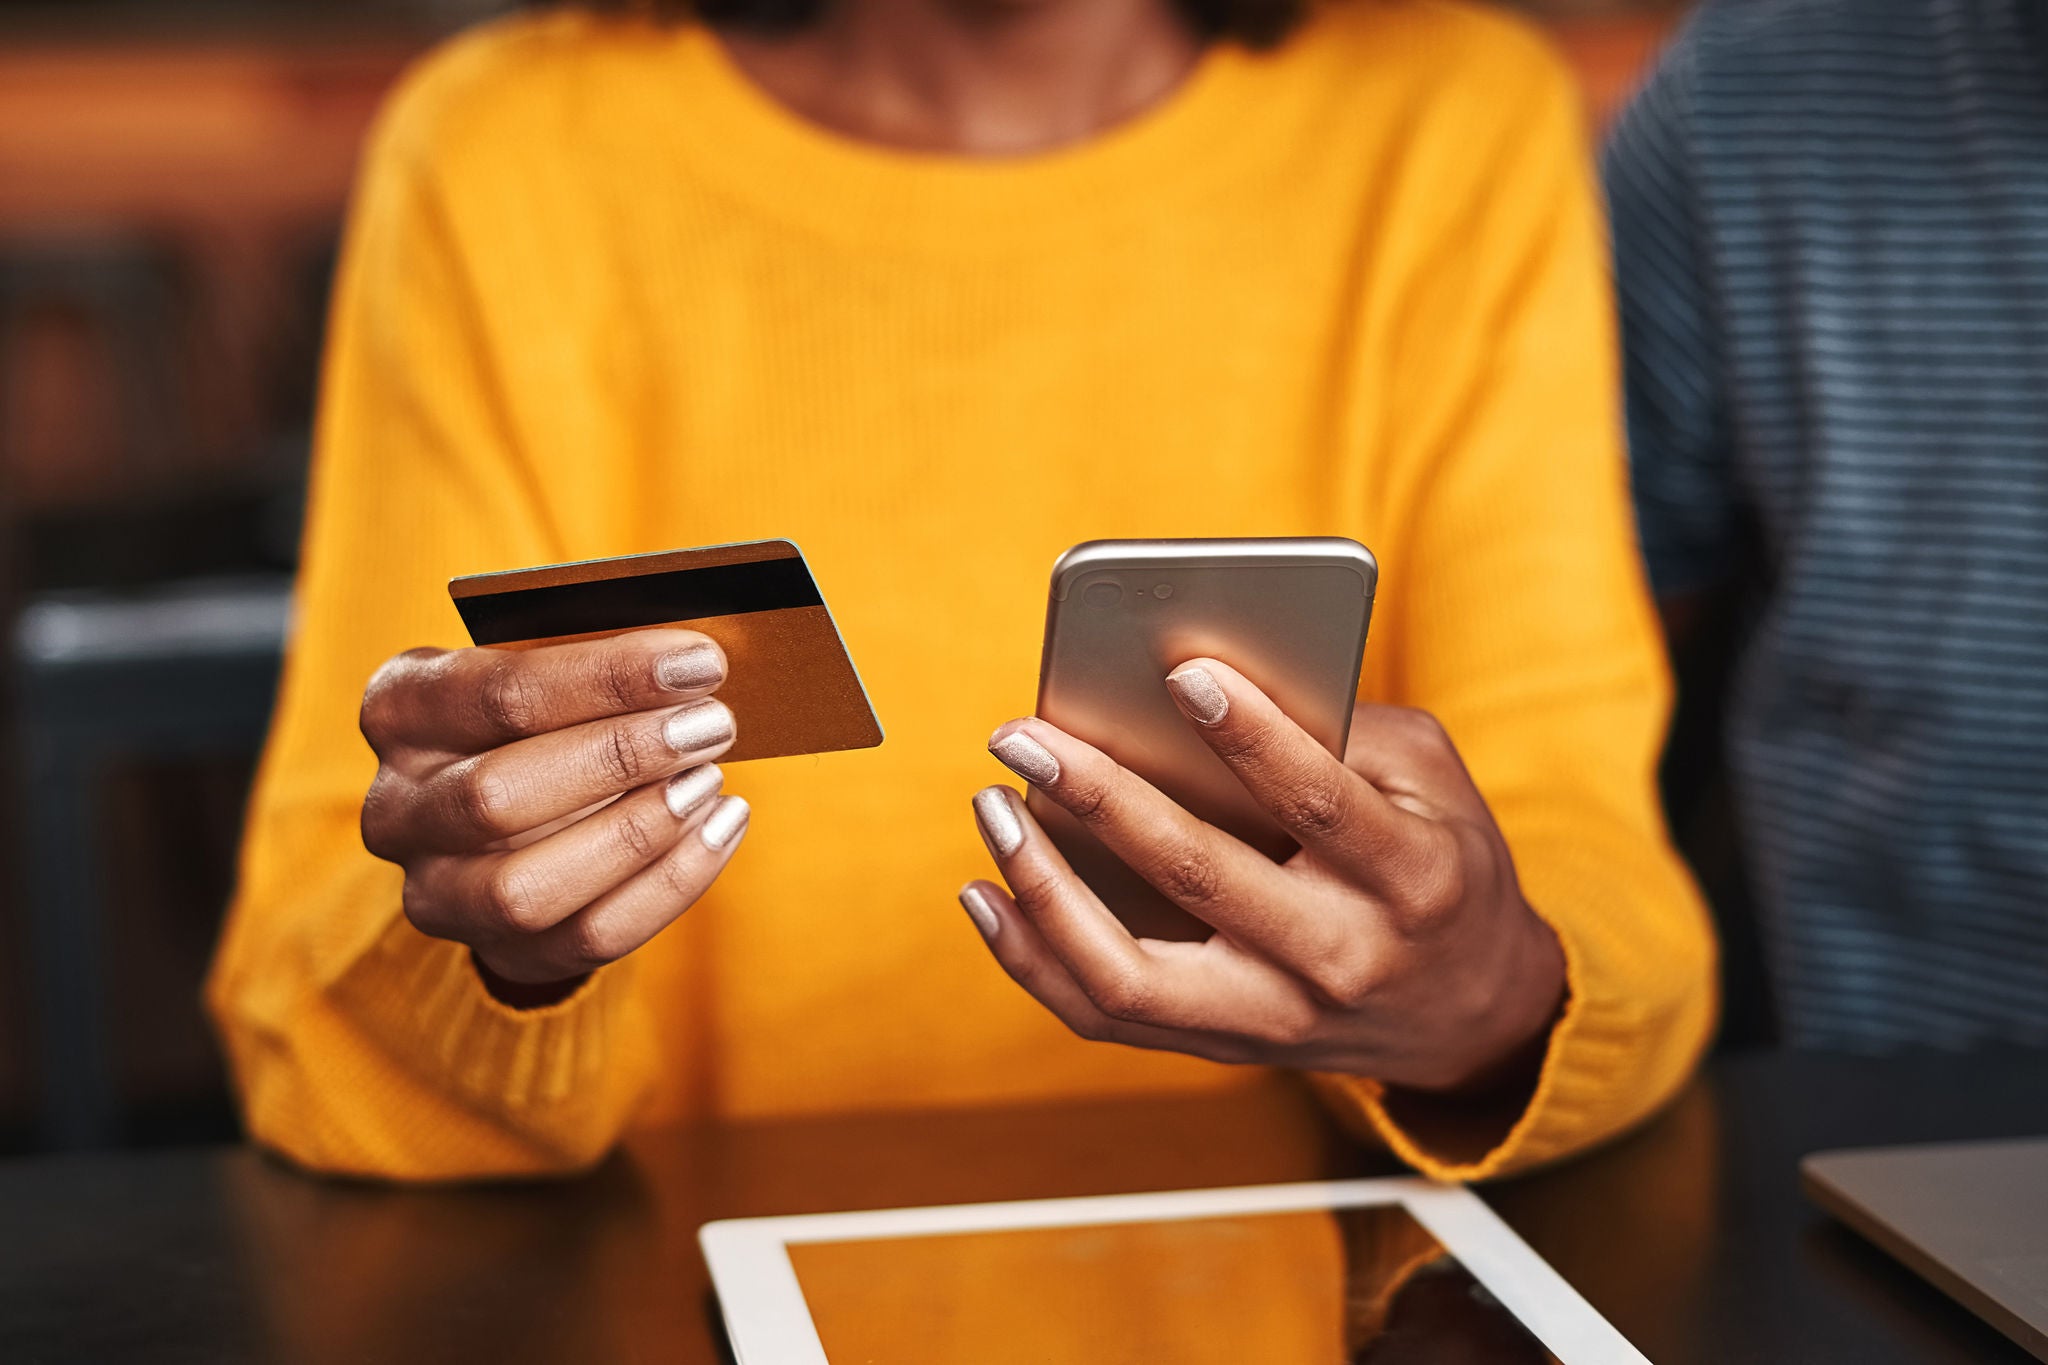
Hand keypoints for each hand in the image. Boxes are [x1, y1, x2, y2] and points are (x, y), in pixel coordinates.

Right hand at [360, 630, 750, 999]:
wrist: (519, 814)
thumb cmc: (547, 715)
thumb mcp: (552, 671)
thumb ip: (601, 667)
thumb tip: (697, 665)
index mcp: (401, 708)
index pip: (497, 693)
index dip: (605, 678)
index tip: (698, 663)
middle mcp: (396, 808)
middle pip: (496, 794)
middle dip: (619, 757)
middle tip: (712, 723)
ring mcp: (437, 891)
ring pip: (526, 890)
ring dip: (638, 832)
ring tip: (708, 780)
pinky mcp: (499, 950)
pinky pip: (589, 937)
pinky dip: (671, 882)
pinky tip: (721, 826)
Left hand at [961, 659, 1565, 1093]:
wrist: (1472, 1013)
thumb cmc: (1440, 861)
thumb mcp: (1431, 780)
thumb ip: (1338, 729)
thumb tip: (1200, 687)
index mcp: (1410, 878)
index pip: (1321, 803)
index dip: (1252, 736)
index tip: (1182, 671)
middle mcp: (1339, 958)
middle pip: (1200, 879)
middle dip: (1100, 797)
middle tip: (1025, 737)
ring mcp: (1274, 1018)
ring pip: (1130, 976)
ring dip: (1044, 890)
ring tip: (995, 811)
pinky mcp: (1223, 1047)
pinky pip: (1106, 1014)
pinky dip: (1033, 957)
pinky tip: (988, 892)